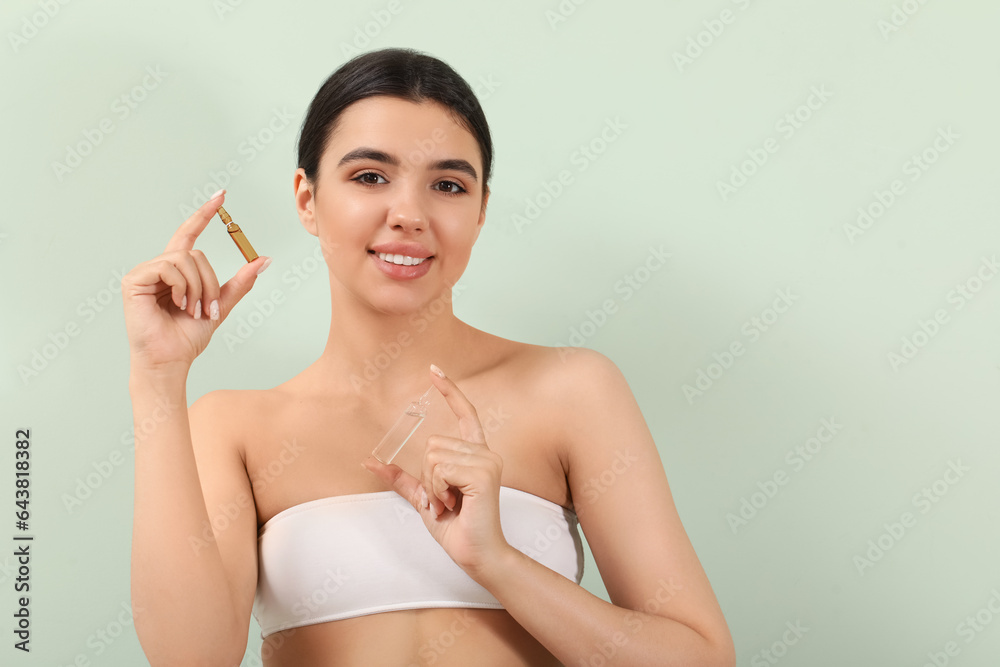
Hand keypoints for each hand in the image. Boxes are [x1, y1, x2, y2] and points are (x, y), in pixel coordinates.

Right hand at [121, 190, 270, 373]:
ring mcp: (145, 272)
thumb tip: (264, 259)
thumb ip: (240, 282)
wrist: (171, 359)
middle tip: (207, 309)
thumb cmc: (189, 336)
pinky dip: (181, 286)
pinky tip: (177, 304)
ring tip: (192, 310)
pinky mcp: (134, 280)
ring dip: (197, 287)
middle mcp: (160, 267)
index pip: (190, 234)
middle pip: (195, 252)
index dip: (205, 214)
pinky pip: (168, 266)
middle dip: (209, 282)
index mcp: (178, 271)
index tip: (221, 196)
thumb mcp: (221, 304)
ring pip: (184, 258)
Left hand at [363, 365, 510, 576]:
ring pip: (434, 455)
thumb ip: (403, 479)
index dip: (450, 391)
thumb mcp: (424, 499)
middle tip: (445, 500)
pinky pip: (440, 468)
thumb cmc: (456, 529)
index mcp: (475, 454)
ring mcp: (487, 461)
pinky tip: (454, 504)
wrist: (477, 554)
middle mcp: (485, 452)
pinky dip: (438, 489)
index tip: (434, 370)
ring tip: (450, 503)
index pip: (465, 414)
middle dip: (428, 476)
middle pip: (433, 444)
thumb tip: (371, 462)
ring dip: (433, 485)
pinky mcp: (483, 473)